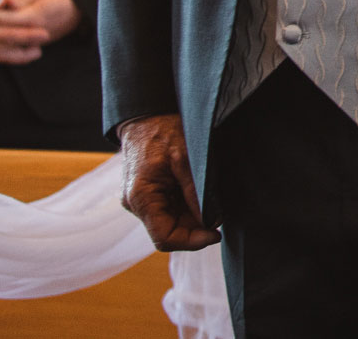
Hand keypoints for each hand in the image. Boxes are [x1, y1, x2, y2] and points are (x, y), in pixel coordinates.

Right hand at [117, 114, 219, 250]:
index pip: (164, 238)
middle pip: (168, 232)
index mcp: (141, 198)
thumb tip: (211, 220)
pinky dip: (187, 207)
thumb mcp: (184, 158)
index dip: (191, 241)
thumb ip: (195, 191)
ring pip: (171, 222)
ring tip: (212, 202)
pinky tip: (201, 195)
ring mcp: (142, 200)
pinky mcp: (149, 193)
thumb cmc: (163, 130)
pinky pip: (169, 209)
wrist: (146, 114)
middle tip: (220, 216)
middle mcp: (137, 204)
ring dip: (193, 218)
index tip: (216, 234)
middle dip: (195, 229)